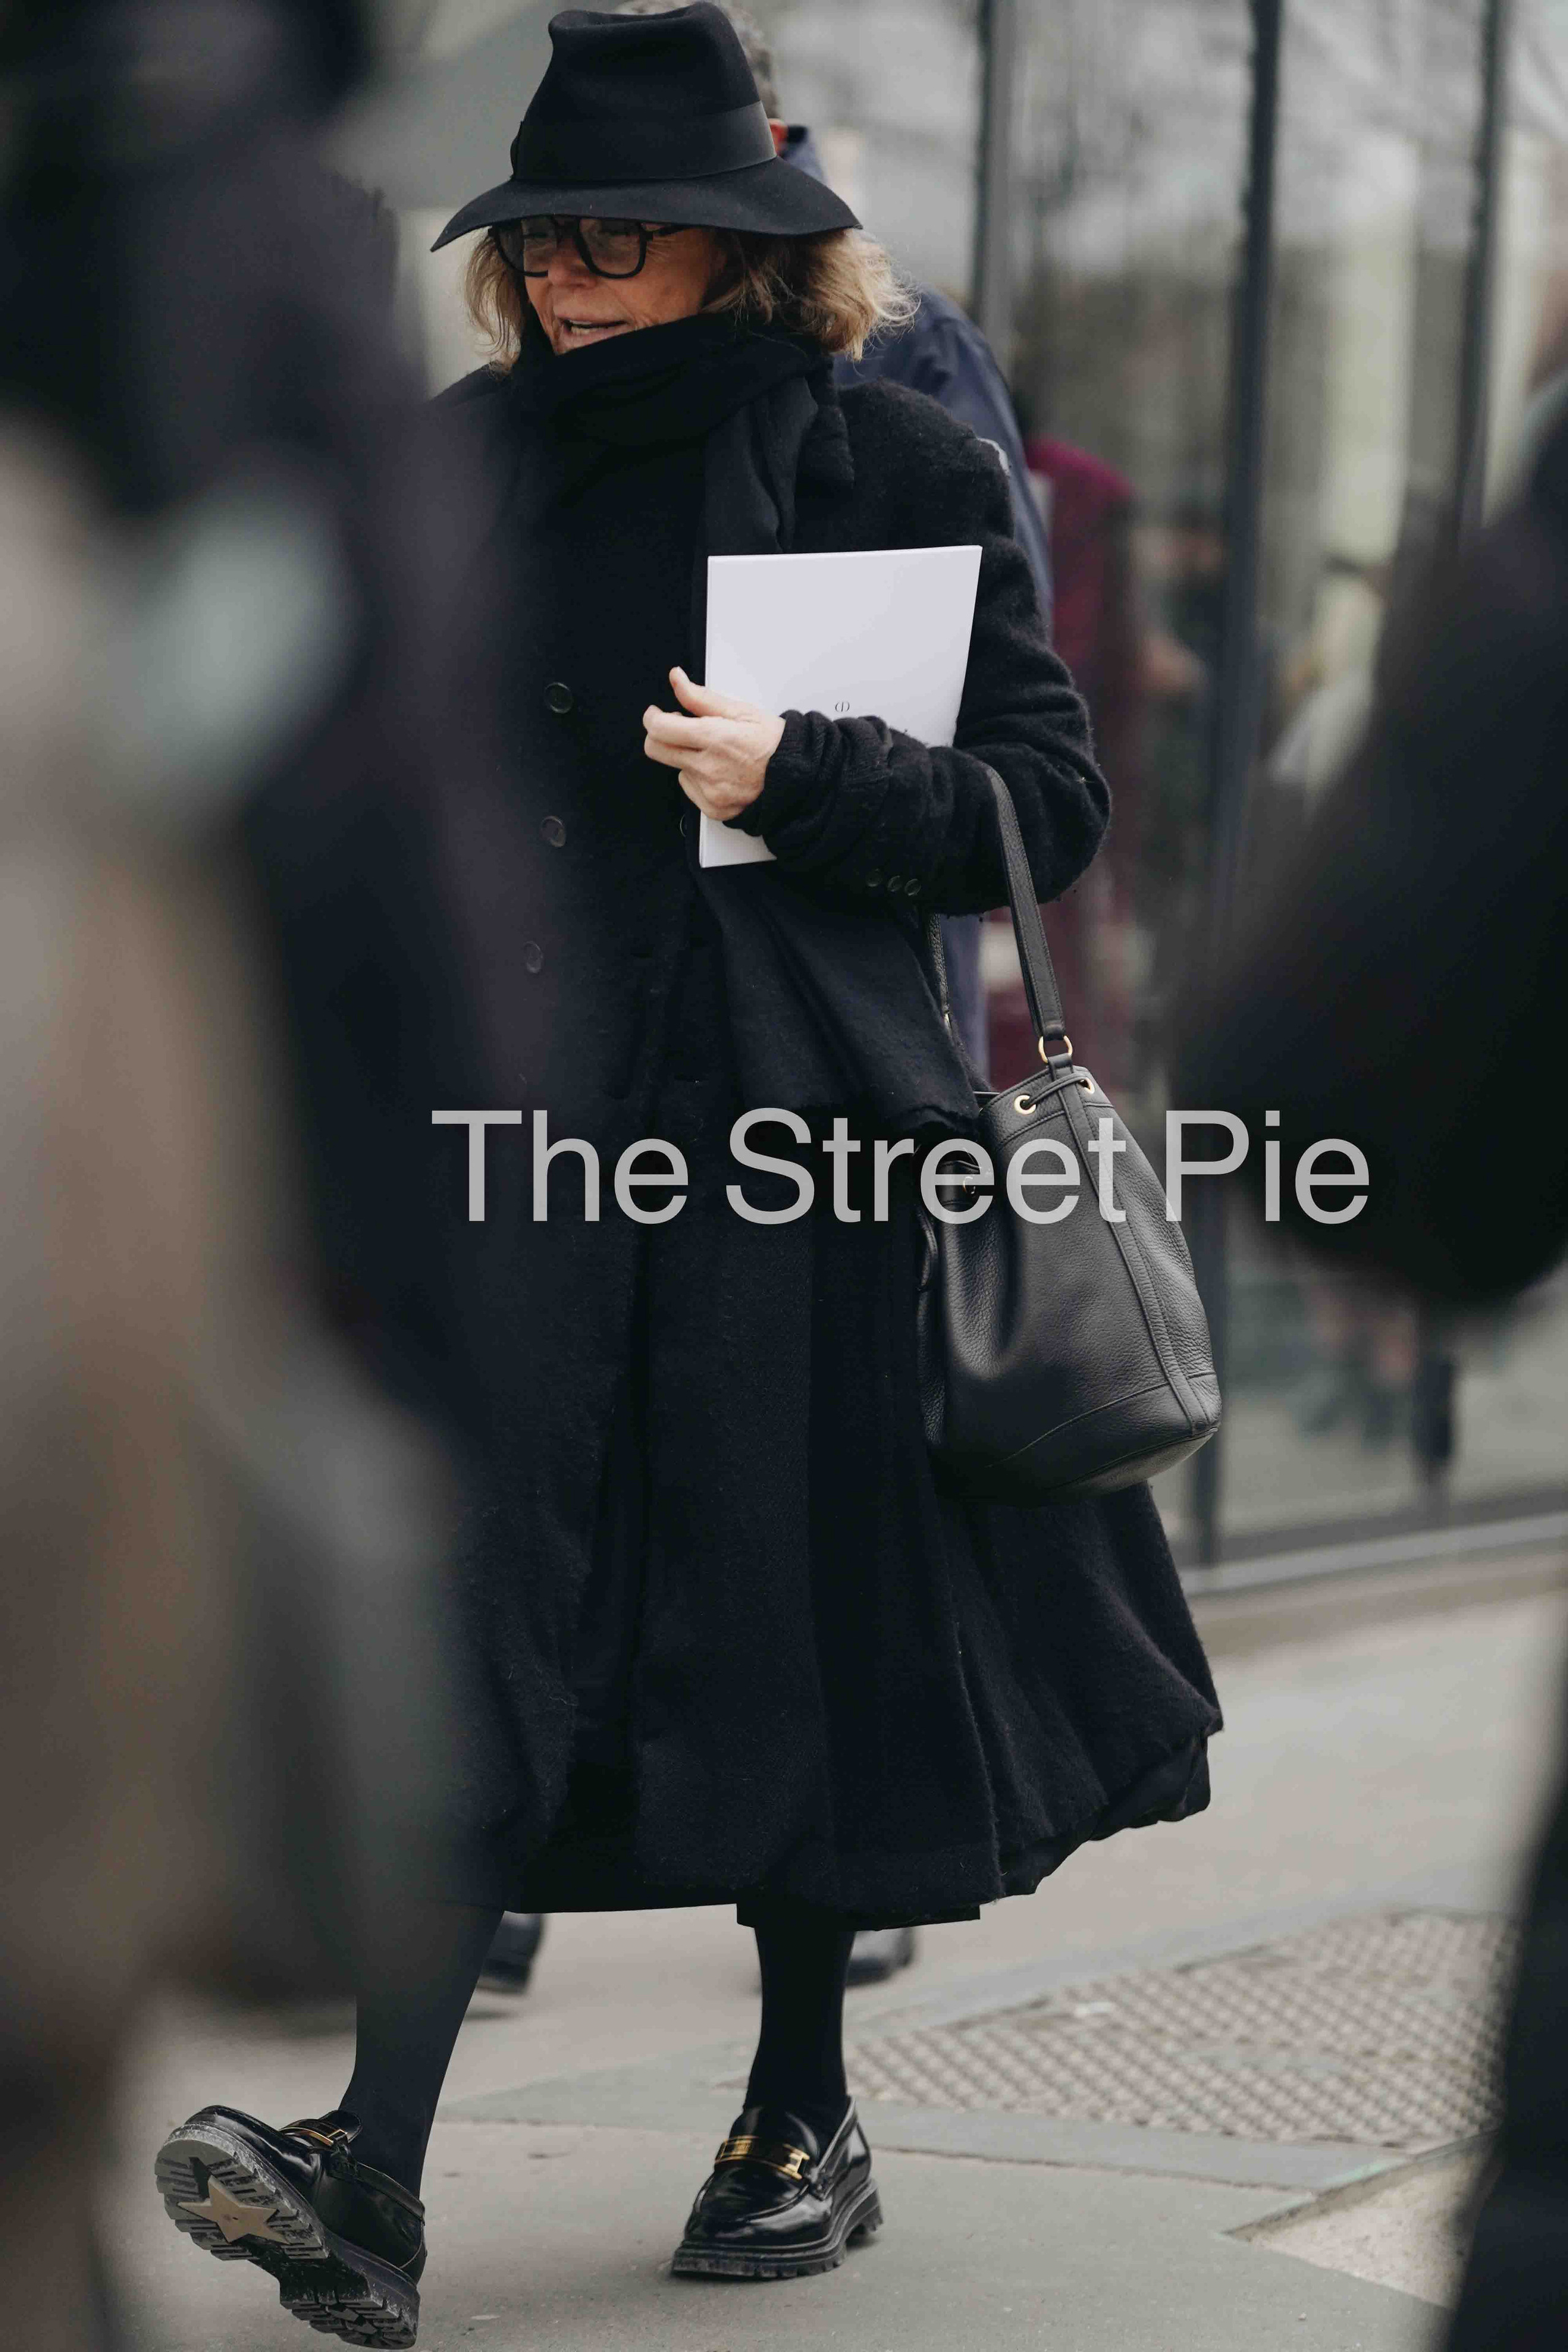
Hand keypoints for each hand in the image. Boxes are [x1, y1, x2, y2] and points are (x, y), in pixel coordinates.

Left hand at [642, 666, 784, 821]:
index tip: (656, 714)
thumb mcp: (740, 711)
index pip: (660, 729)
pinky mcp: (712, 808)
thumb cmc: (772, 742)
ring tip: (714, 753)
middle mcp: (708, 767)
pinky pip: (690, 789)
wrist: (795, 777)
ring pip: (675, 769)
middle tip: (678, 729)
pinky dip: (698, 779)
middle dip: (660, 736)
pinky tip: (720, 772)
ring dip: (685, 758)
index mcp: (715, 738)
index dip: (652, 718)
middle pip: (657, 750)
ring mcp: (709, 791)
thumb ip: (701, 697)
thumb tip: (677, 679)